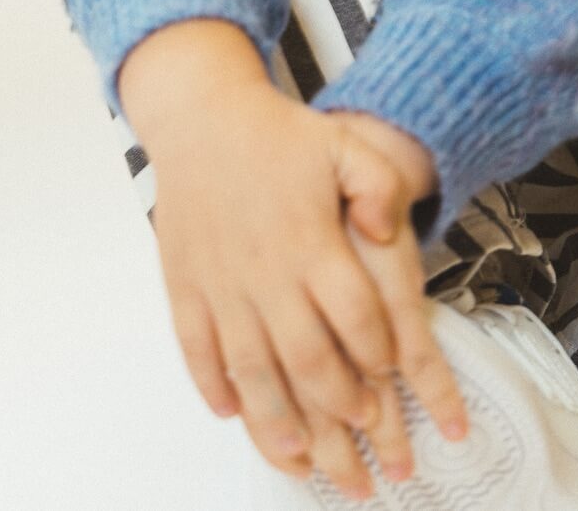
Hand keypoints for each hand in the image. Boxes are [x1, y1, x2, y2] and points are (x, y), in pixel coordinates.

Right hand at [119, 22, 464, 500]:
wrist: (202, 118)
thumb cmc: (277, 135)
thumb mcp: (346, 145)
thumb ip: (380, 186)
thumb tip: (390, 234)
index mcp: (310, 240)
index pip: (354, 315)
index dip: (378, 353)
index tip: (392, 377)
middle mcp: (265, 271)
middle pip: (307, 358)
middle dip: (340, 408)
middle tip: (364, 437)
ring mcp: (221, 284)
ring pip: (251, 371)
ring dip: (278, 421)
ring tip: (302, 460)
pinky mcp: (185, 286)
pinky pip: (197, 350)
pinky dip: (213, 387)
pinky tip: (232, 413)